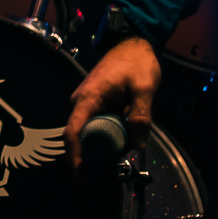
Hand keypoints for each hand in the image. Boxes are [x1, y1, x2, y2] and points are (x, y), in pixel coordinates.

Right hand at [65, 37, 159, 168]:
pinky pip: (93, 123)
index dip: (74, 155)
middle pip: (80, 134)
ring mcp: (85, 100)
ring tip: (124, 144)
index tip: (79, 174)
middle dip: (94, 152)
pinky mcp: (92, 101)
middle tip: (117, 161)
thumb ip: (141, 117)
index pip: (73, 131)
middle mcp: (81, 100)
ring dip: (103, 141)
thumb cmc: (136, 63)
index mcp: (89, 98)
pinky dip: (105, 132)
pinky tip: (121, 134)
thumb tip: (137, 147)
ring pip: (88, 129)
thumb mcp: (144, 89)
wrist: (131, 43)